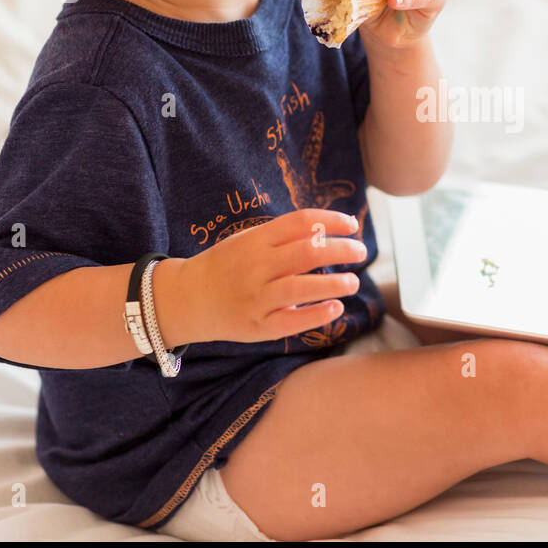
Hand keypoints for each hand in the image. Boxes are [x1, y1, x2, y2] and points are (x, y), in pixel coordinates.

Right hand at [171, 209, 366, 343]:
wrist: (187, 299)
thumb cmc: (227, 266)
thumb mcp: (249, 241)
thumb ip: (284, 237)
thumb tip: (330, 229)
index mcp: (256, 240)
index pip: (300, 222)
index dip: (330, 220)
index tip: (351, 224)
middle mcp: (257, 267)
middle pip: (307, 252)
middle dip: (341, 250)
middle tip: (361, 252)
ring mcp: (256, 298)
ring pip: (301, 288)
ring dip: (334, 283)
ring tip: (353, 282)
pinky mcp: (258, 326)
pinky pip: (292, 321)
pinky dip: (317, 314)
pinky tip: (336, 307)